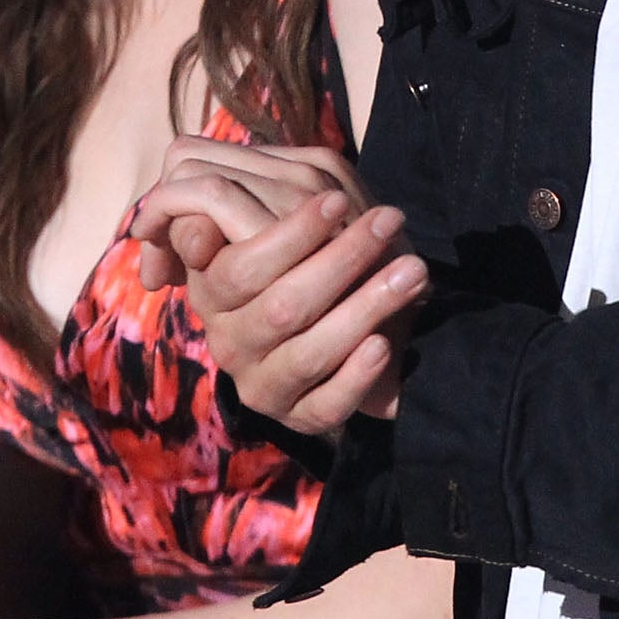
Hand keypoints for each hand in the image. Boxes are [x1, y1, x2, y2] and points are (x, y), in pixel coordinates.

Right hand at [130, 138, 422, 431]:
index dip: (289, 235)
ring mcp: (264, 384)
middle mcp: (231, 341)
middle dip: (341, 259)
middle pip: (281, 307)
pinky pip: (325, 405)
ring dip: (366, 307)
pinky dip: (356, 375)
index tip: (339, 200)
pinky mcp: (300, 418)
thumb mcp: (287, 225)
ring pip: (308, 353)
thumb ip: (251, 201)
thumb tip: (203, 200)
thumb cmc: (319, 262)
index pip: (238, 268)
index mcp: (216, 292)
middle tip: (391, 220)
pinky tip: (383, 345)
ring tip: (415, 271)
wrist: (358, 328)